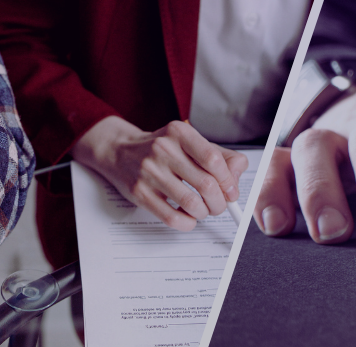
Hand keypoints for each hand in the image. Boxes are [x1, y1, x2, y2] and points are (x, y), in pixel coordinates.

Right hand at [73, 117, 249, 230]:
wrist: (118, 151)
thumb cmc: (160, 149)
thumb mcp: (188, 143)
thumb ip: (219, 155)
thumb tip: (237, 175)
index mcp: (179, 132)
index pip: (214, 159)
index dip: (228, 181)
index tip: (231, 192)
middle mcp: (163, 149)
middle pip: (206, 184)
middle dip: (219, 202)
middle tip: (219, 206)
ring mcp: (148, 171)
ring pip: (191, 203)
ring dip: (203, 213)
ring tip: (202, 210)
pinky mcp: (139, 192)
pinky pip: (171, 217)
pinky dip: (187, 223)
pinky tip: (188, 218)